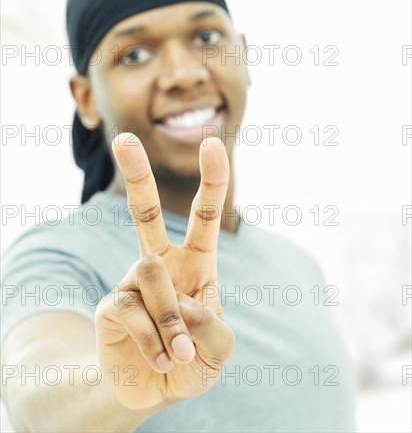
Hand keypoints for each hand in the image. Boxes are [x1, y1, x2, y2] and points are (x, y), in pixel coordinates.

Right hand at [95, 134, 234, 410]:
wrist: (156, 389)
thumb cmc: (194, 360)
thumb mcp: (219, 347)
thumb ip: (211, 326)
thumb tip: (179, 307)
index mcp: (195, 262)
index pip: (205, 215)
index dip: (211, 180)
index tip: (212, 143)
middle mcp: (160, 264)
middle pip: (146, 213)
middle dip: (136, 175)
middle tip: (124, 139)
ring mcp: (132, 282)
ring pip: (152, 275)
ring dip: (173, 321)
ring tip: (178, 354)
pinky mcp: (111, 306)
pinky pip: (134, 312)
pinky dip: (155, 342)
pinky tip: (160, 359)